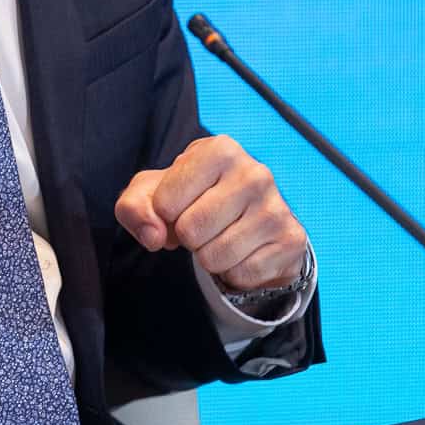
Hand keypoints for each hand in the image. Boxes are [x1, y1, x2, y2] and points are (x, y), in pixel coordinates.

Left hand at [115, 135, 307, 292]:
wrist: (246, 219)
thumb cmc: (191, 198)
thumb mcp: (153, 193)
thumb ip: (134, 207)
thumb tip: (154, 236)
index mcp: (219, 150)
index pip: (165, 202)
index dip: (164, 214)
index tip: (180, 205)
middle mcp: (254, 173)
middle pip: (192, 231)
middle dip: (187, 237)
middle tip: (201, 225)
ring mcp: (276, 207)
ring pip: (215, 257)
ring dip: (208, 257)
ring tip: (220, 237)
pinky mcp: (290, 240)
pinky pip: (241, 275)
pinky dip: (232, 272)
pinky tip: (242, 251)